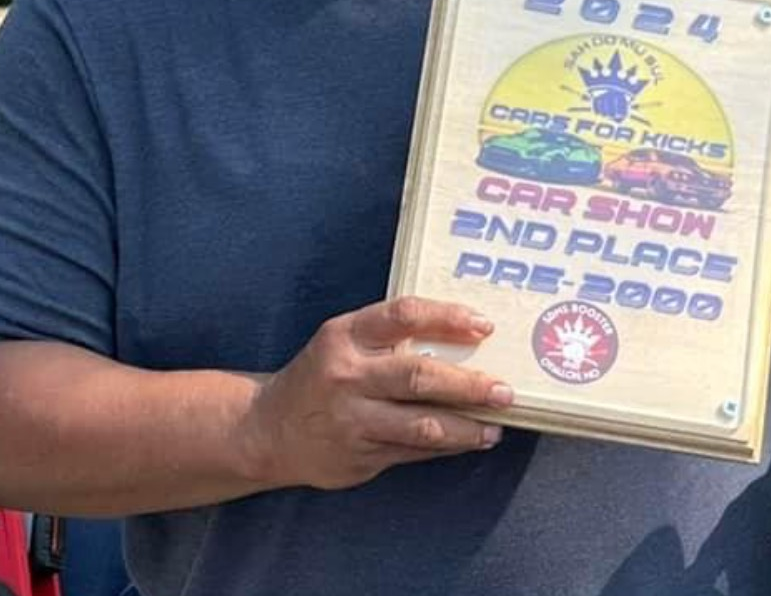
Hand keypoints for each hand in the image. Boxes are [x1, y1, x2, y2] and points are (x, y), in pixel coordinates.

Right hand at [243, 296, 512, 490]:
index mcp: (346, 334)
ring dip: (465, 427)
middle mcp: (349, 375)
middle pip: (418, 376)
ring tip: (496, 426)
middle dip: (468, 383)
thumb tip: (460, 336)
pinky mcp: (360, 457)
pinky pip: (413, 452)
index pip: (403, 315)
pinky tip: (470, 441)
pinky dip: (447, 447)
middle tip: (503, 388)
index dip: (447, 317)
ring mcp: (353, 420)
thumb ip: (389, 336)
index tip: (483, 325)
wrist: (267, 429)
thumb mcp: (343, 340)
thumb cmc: (321, 374)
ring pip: (421, 425)